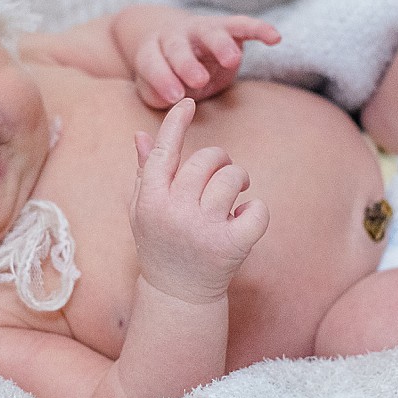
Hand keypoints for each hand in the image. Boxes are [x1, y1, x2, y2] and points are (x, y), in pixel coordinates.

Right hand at [130, 98, 269, 302]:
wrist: (178, 295)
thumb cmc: (161, 244)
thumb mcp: (144, 210)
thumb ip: (145, 172)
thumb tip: (140, 134)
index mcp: (150, 201)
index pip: (164, 152)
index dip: (176, 123)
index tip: (189, 101)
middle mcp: (174, 212)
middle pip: (206, 160)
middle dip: (219, 161)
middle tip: (221, 176)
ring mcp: (203, 230)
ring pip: (233, 178)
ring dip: (238, 180)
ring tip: (234, 197)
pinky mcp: (231, 247)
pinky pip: (257, 210)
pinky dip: (256, 211)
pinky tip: (244, 219)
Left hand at [133, 14, 279, 108]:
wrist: (174, 44)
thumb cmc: (165, 77)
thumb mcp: (154, 90)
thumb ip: (158, 94)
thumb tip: (172, 100)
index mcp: (151, 51)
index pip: (152, 63)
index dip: (162, 79)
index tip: (175, 97)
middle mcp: (174, 36)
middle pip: (178, 47)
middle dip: (188, 63)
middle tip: (199, 81)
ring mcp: (201, 29)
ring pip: (210, 33)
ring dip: (221, 45)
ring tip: (233, 60)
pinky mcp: (226, 27)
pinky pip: (242, 25)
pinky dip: (259, 28)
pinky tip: (275, 38)